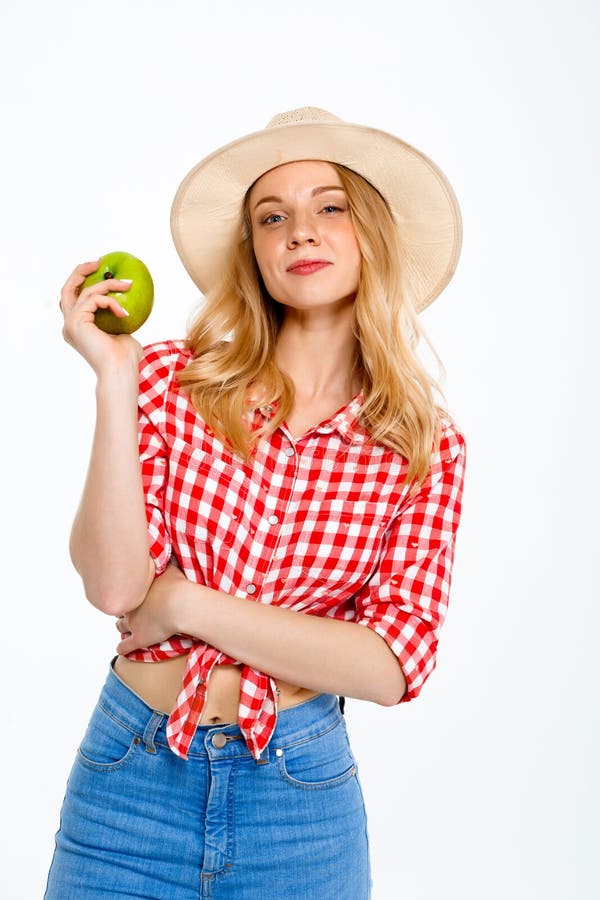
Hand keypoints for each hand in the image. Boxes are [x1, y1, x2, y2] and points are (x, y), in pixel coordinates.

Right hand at [60, 259, 142, 375]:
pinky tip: (124, 314)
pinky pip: (94, 300)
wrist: (120, 371)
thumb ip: (120, 319)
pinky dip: (111, 303)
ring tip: (128, 284)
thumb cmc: (126, 359)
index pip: (76, 301)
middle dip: (80, 272)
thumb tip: (130, 306)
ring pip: (86, 292)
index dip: (84, 283)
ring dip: (109, 284)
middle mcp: (70, 326)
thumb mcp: (125, 333)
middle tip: (99, 261)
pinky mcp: (76, 322)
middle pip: (67, 290)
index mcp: (78, 330)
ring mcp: (70, 324)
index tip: (102, 270)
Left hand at [116, 562, 190, 654]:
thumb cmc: (178, 585)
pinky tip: (120, 648)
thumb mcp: (171, 568)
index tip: (131, 594)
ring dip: (122, 627)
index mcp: (137, 590)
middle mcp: (131, 605)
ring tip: (124, 629)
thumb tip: (165, 549)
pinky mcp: (139, 638)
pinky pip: (125, 646)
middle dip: (123, 609)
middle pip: (121, 608)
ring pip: (120, 626)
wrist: (180, 604)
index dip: (128, 594)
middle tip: (128, 610)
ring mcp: (133, 623)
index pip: (126, 592)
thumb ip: (166, 561)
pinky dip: (122, 648)